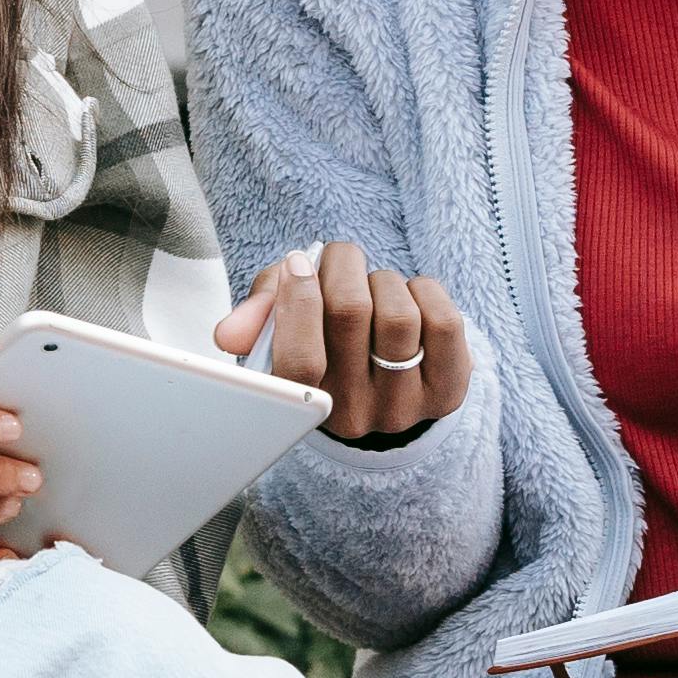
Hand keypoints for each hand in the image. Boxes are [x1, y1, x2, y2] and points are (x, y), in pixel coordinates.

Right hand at [215, 239, 470, 445]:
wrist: (386, 379)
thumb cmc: (324, 339)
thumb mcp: (282, 324)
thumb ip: (255, 319)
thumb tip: (228, 334)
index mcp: (303, 403)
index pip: (300, 361)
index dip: (298, 301)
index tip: (298, 263)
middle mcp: (352, 417)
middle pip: (349, 315)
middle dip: (342, 268)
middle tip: (339, 260)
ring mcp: (404, 409)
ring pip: (398, 315)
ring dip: (384, 281)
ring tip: (376, 286)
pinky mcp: (449, 392)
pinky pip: (444, 322)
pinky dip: (425, 291)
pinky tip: (411, 296)